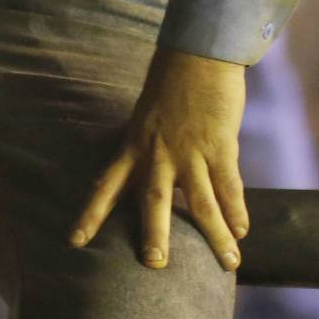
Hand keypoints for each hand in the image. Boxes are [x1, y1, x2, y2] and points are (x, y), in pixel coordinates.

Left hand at [69, 47, 248, 271]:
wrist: (197, 53)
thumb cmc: (172, 84)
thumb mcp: (145, 118)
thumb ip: (146, 150)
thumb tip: (154, 178)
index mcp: (135, 146)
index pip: (106, 186)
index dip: (91, 215)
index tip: (75, 243)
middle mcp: (159, 154)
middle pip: (153, 202)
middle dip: (155, 236)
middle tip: (154, 265)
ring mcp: (191, 151)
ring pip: (202, 203)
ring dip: (216, 236)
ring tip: (228, 263)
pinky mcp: (220, 145)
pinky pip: (229, 185)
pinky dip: (238, 210)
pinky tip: (243, 230)